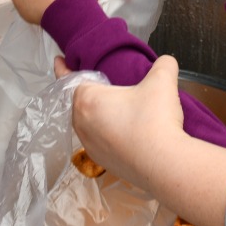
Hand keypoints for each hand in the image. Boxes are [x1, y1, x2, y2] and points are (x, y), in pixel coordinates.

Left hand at [71, 54, 185, 186]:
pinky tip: (124, 132)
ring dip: (97, 114)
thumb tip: (166, 62)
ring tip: (116, 109)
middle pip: (79, 101)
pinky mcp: (102, 162)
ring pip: (88, 122)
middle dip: (90, 92)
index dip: (62, 67)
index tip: (59, 60)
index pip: (68, 78)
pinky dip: (107, 134)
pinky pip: (99, 141)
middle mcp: (82, 123)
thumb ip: (163, 64)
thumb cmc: (155, 120)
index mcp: (87, 100)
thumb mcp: (162, 81)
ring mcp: (90, 146)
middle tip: (105, 85)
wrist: (163, 164)